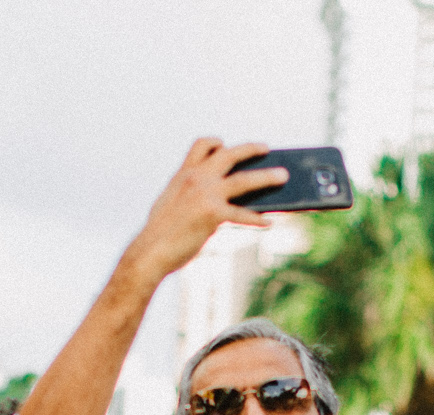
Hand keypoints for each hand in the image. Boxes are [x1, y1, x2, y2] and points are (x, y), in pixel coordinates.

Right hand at [121, 139, 287, 283]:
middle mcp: (196, 178)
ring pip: (244, 180)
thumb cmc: (160, 234)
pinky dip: (258, 219)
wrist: (150, 251)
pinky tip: (269, 223)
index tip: (225, 145)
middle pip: (229, 155)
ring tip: (283, 176)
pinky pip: (242, 214)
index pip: (202, 146)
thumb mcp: (171, 205)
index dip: (216, 144)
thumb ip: (189, 196)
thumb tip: (210, 203)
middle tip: (266, 148)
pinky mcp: (212, 214)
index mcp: (184, 174)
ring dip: (267, 176)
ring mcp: (205, 194)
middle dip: (250, 149)